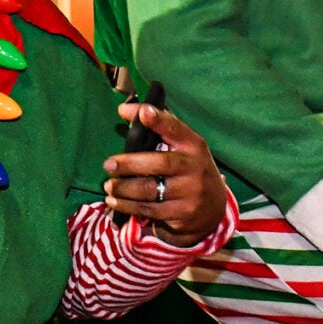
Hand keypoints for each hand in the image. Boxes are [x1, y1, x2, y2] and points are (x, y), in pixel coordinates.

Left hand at [100, 100, 225, 244]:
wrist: (214, 208)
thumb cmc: (189, 169)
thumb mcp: (182, 147)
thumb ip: (158, 127)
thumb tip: (124, 110)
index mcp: (193, 145)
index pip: (175, 128)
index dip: (159, 120)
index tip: (143, 112)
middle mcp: (194, 167)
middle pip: (160, 163)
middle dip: (131, 164)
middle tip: (109, 165)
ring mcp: (189, 192)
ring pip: (151, 190)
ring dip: (124, 188)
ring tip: (109, 185)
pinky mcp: (182, 213)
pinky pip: (149, 210)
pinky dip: (128, 206)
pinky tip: (115, 201)